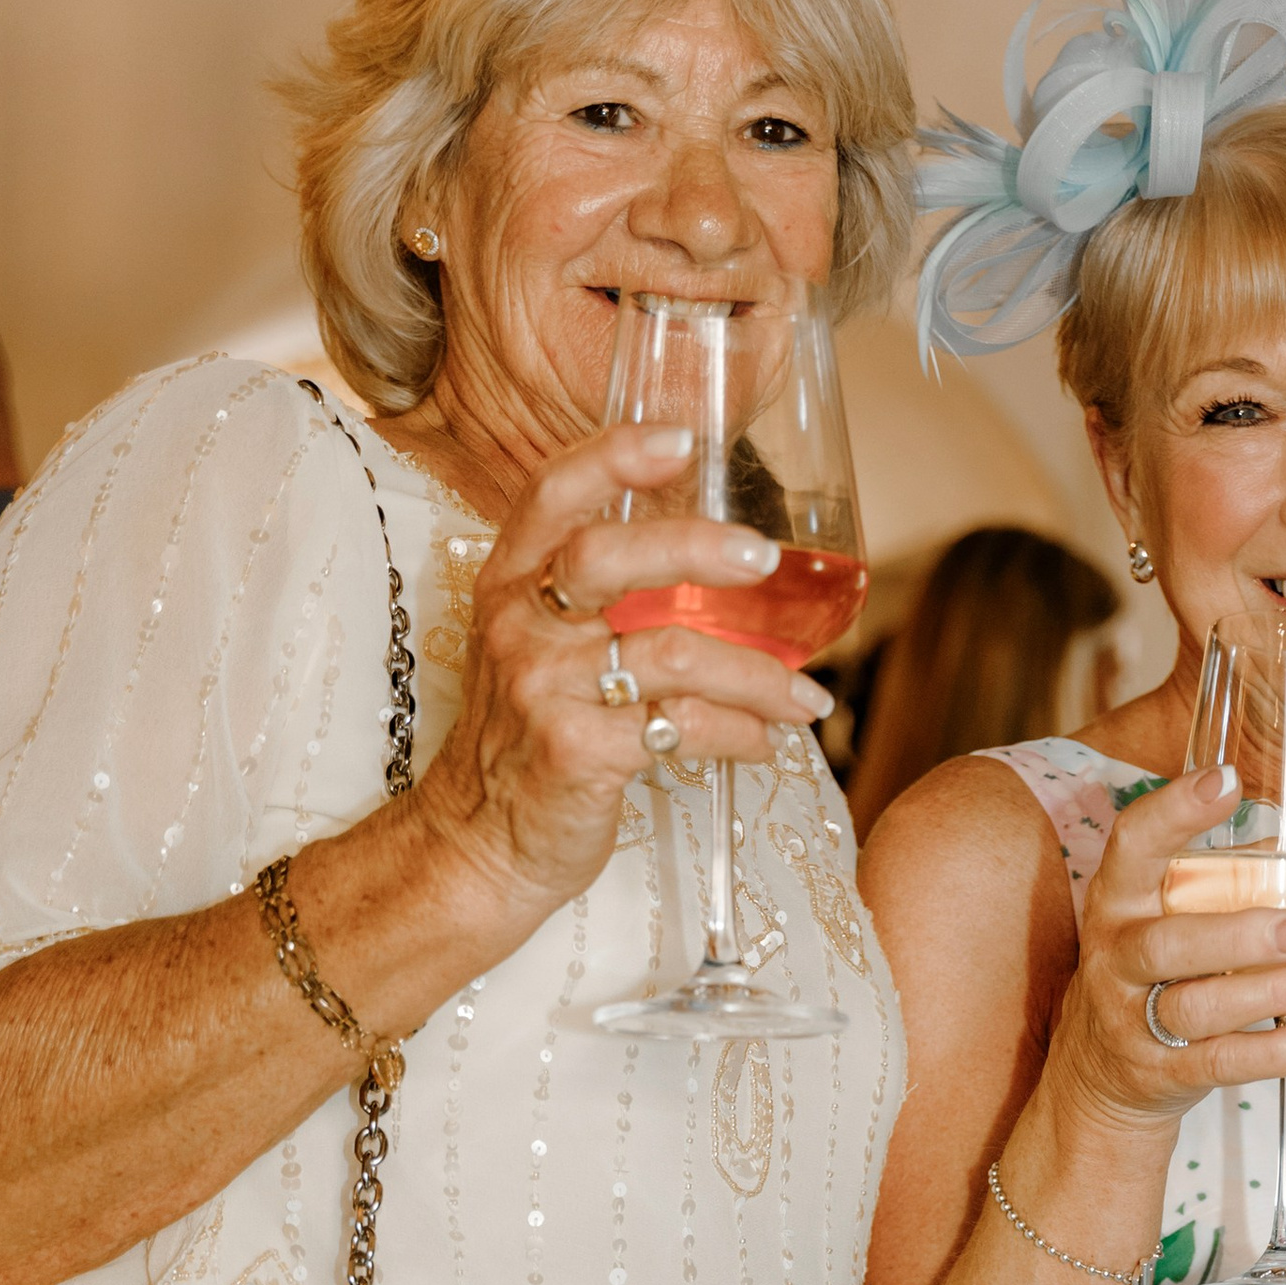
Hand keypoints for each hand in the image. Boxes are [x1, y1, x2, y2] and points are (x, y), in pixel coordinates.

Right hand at [407, 420, 833, 913]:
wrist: (480, 845)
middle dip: (700, 549)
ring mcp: (545, 690)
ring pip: (674, 653)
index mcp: (509, 587)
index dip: (614, 456)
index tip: (682, 439)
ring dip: (758, 675)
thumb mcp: (536, 654)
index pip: (551, 495)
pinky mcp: (579, 753)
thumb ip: (595, 606)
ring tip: (805, 697)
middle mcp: (520, 628)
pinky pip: (684, 727)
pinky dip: (742, 734)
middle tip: (766, 558)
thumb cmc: (527, 743)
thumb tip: (713, 570)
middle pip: (612, 556)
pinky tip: (766, 742)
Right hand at [1036, 764, 1285, 1143]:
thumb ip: (1257, 873)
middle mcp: (1118, 957)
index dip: (1174, 811)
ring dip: (1274, 992)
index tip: (1225, 781)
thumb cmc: (1158, 972)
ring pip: (1198, 1008)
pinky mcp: (1161, 1072)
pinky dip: (1277, 1051)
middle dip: (1242, 935)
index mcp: (1121, 899)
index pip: (1133, 845)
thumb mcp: (1186, 914)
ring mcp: (1133, 1020)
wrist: (1101, 1075)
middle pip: (1169, 944)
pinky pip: (1220, 1063)